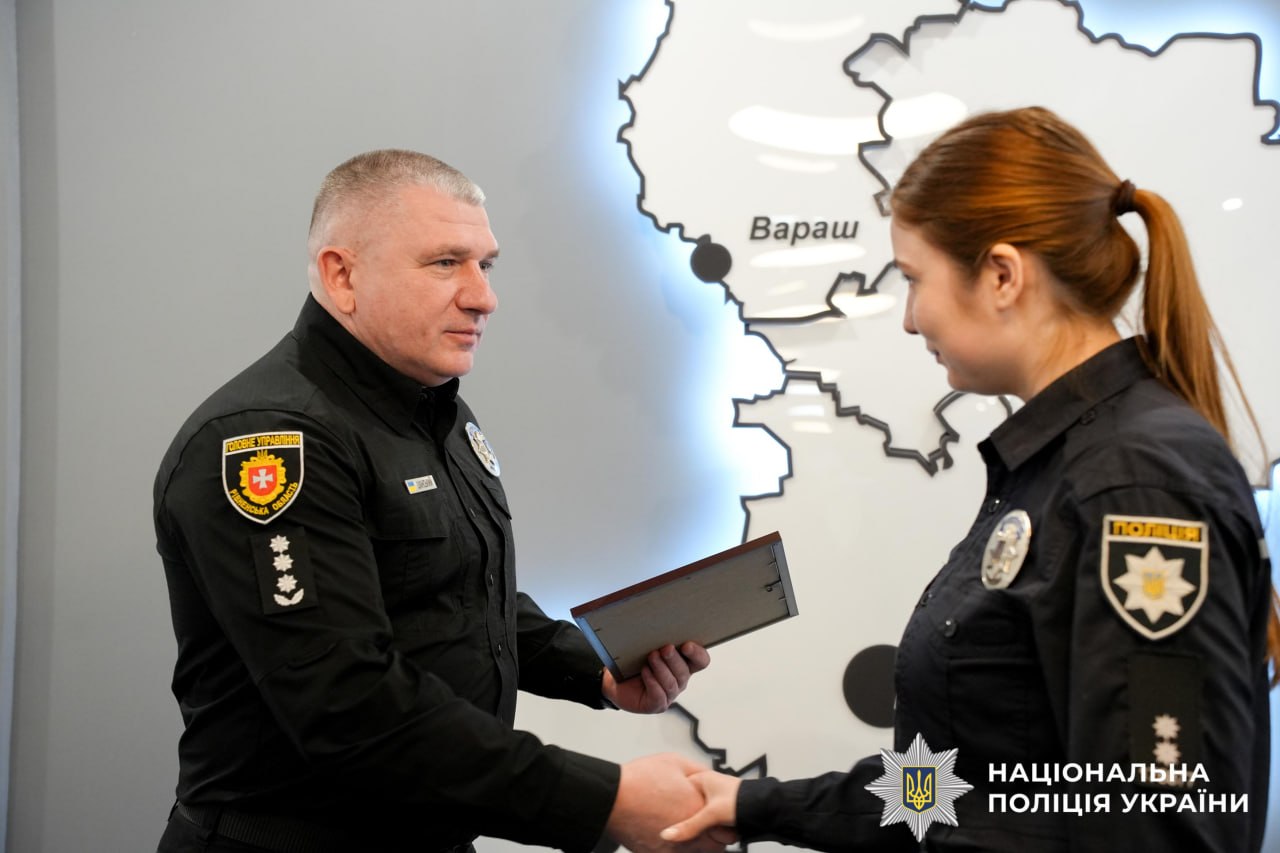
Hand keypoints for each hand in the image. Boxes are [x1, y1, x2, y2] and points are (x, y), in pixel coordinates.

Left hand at [603, 642, 709, 713]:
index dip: (697, 653)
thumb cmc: (634, 660)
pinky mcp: (657, 704)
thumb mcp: (647, 645)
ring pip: (672, 683)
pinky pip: (659, 695)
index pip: (701, 660)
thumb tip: (661, 625)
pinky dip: (652, 682)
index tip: (686, 645)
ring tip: (651, 656)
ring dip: (661, 668)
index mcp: (684, 663)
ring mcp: (669, 694)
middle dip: (674, 659)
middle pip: (685, 672)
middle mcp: (680, 680)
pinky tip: (644, 671)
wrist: (614, 679)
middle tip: (665, 648)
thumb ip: (658, 638)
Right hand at [606, 753, 725, 851]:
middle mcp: (689, 834)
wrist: (612, 798)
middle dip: (712, 837)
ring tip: (685, 830)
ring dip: (694, 843)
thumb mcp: (675, 762)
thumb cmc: (640, 780)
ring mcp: (672, 848)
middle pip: (714, 847)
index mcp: (698, 810)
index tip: (718, 817)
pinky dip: (675, 848)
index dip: (723, 823)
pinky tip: (665, 834)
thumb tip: (707, 778)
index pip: (725, 830)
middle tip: (705, 826)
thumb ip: (698, 771)